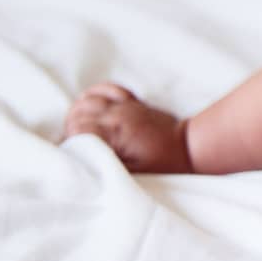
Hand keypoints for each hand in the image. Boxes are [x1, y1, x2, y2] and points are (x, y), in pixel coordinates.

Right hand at [63, 83, 193, 172]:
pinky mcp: (130, 103)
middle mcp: (116, 114)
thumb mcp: (134, 172)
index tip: (77, 153)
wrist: (190, 147)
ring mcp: (123, 106)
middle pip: (77, 113)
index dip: (72, 142)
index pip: (77, 129)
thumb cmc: (163, 164)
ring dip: (79, 112)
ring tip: (83, 129)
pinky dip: (95, 94)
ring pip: (87, 99)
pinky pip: (105, 88)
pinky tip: (94, 107)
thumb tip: (82, 160)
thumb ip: (106, 164)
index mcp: (115, 132)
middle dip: (71, 127)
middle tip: (79, 144)